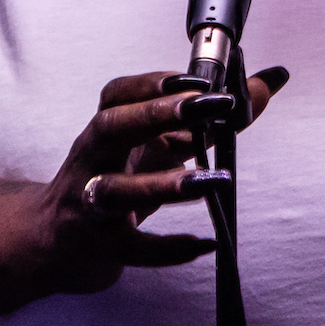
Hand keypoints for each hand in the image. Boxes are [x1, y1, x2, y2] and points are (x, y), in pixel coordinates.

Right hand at [0, 65, 289, 298]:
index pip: (118, 94)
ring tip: (211, 180)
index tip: (196, 77)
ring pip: (116, 190)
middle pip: (112, 127)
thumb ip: (211, 118)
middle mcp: (92, 159)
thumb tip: (268, 82)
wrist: (56, 241)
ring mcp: (89, 203)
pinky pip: (131, 248)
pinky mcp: (97, 245)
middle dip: (156, 114)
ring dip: (163, 183)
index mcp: (107, 130)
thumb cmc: (116, 181)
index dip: (153, 82)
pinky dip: (167, 247)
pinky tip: (205, 244)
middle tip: (205, 106)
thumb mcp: (158, 147)